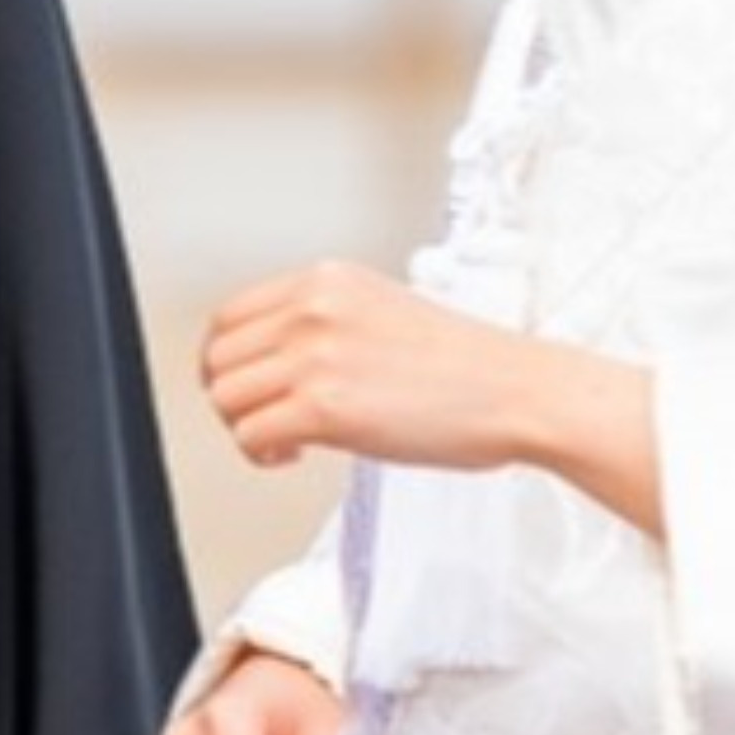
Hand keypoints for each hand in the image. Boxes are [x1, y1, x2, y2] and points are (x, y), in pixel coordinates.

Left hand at [202, 258, 534, 477]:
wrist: (517, 391)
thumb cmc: (466, 364)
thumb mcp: (381, 310)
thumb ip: (325, 321)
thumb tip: (278, 357)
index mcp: (326, 280)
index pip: (230, 316)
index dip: (226, 361)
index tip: (244, 385)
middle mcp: (314, 308)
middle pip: (217, 357)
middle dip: (233, 397)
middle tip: (261, 418)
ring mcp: (316, 355)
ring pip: (225, 397)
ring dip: (245, 427)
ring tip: (283, 438)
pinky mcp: (324, 406)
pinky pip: (251, 434)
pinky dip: (262, 454)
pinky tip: (294, 454)